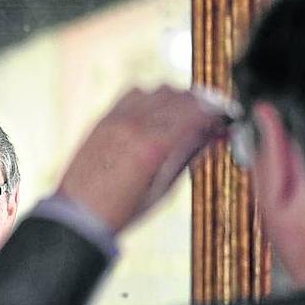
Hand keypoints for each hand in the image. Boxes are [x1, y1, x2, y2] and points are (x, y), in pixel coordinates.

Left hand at [57, 86, 228, 233]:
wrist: (79, 214)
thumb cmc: (122, 210)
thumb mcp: (164, 189)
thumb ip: (188, 156)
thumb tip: (212, 135)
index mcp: (153, 147)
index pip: (197, 113)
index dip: (217, 112)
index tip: (226, 118)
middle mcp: (135, 126)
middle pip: (181, 97)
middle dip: (202, 104)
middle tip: (210, 118)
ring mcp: (117, 119)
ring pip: (159, 89)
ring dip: (177, 97)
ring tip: (183, 116)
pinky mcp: (104, 118)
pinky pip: (134, 93)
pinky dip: (151, 96)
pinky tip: (156, 113)